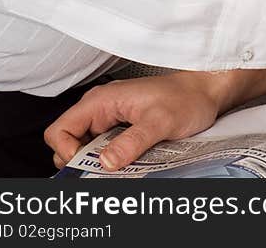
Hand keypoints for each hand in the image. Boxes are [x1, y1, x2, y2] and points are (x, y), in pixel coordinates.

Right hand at [44, 69, 235, 172]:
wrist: (206, 92)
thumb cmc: (186, 98)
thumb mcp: (160, 122)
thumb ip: (132, 141)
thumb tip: (105, 163)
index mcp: (101, 101)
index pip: (60, 130)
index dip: (66, 151)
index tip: (89, 164)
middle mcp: (101, 109)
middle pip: (68, 143)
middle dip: (80, 163)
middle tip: (104, 173)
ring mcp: (110, 119)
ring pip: (86, 150)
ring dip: (96, 164)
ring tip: (118, 171)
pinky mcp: (121, 129)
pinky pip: (103, 150)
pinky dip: (109, 162)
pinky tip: (126, 166)